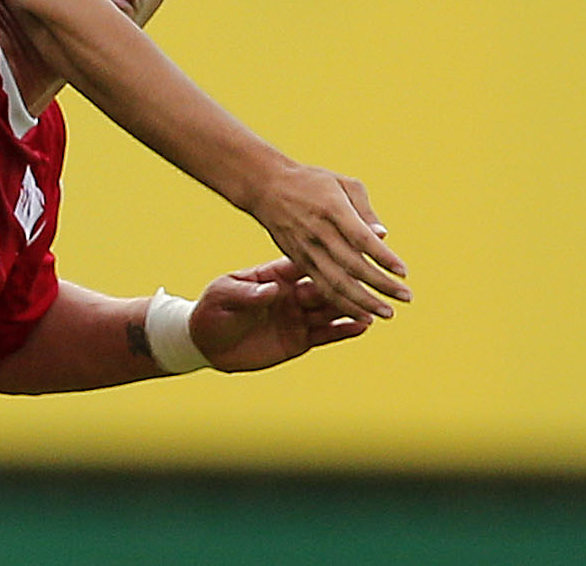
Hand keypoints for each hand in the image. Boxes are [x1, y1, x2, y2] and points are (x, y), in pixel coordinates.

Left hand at [191, 260, 374, 372]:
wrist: (204, 338)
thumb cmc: (213, 308)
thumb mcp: (226, 295)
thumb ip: (251, 293)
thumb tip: (273, 290)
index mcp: (276, 276)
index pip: (307, 263)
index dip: (330, 254)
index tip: (353, 246)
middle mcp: (291, 294)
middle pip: (327, 284)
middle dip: (354, 281)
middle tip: (379, 275)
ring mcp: (296, 317)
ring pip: (332, 309)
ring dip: (356, 306)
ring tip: (380, 304)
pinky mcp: (297, 340)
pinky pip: (326, 334)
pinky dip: (344, 330)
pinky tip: (364, 325)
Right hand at [243, 163, 410, 321]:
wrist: (267, 188)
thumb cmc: (312, 182)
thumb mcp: (343, 184)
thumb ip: (365, 211)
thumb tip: (383, 236)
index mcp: (332, 208)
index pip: (361, 239)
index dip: (383, 257)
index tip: (404, 272)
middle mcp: (319, 232)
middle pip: (352, 266)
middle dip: (381, 285)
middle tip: (406, 298)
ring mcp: (307, 250)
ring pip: (336, 283)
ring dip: (363, 302)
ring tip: (387, 313)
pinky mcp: (299, 261)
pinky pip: (322, 287)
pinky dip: (342, 303)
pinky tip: (361, 313)